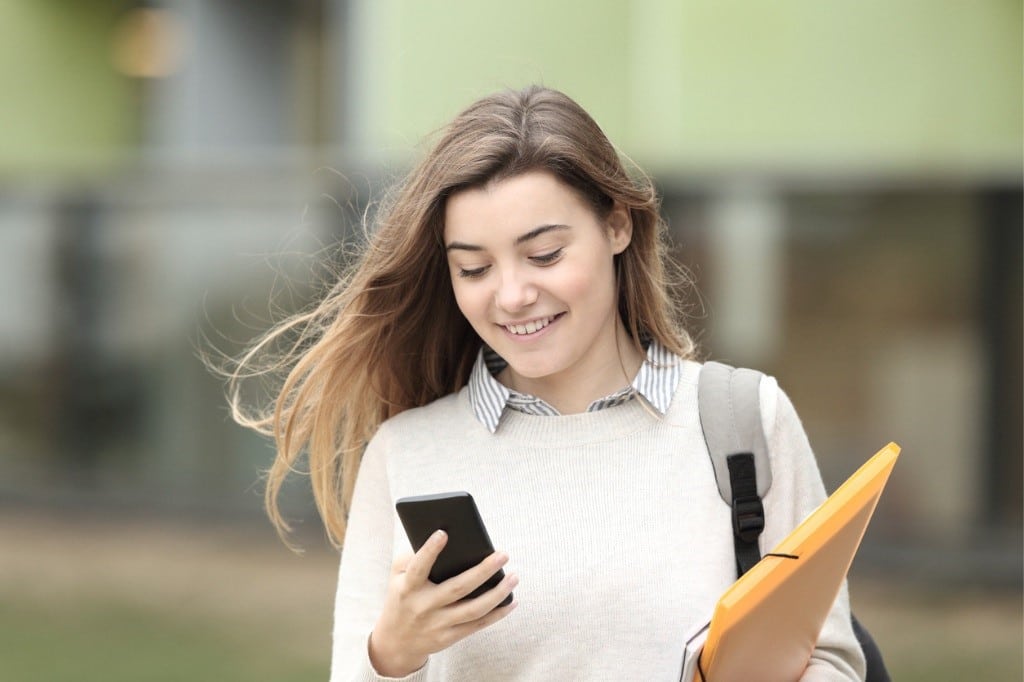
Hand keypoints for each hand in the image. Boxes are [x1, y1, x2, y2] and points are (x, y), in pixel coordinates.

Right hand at [368, 530, 518, 676]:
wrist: (395, 643)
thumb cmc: (401, 598)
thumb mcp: (396, 577)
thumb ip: (412, 558)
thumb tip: (442, 538)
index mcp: (408, 588)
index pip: (418, 568)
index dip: (430, 551)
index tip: (443, 533)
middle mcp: (424, 607)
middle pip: (458, 588)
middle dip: (483, 570)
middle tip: (503, 554)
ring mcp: (437, 624)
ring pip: (473, 609)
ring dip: (498, 593)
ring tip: (514, 576)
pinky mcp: (449, 637)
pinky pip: (477, 625)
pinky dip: (497, 613)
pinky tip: (512, 601)